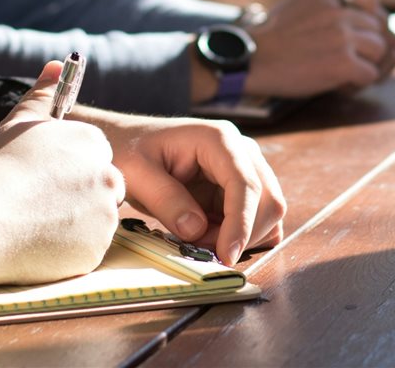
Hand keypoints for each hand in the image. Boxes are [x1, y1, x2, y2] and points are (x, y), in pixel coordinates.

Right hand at [0, 62, 124, 284]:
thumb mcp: (17, 123)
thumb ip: (43, 95)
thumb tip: (56, 65)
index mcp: (92, 143)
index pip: (93, 156)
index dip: (66, 169)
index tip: (42, 179)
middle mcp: (107, 176)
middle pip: (101, 188)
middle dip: (76, 196)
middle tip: (37, 204)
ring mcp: (104, 216)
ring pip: (95, 220)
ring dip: (72, 224)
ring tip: (32, 223)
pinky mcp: (95, 251)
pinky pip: (86, 250)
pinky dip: (67, 250)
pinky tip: (36, 244)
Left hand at [79, 111, 286, 265]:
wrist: (126, 142)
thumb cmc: (129, 150)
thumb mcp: (136, 174)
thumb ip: (166, 200)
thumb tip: (197, 230)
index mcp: (218, 139)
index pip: (245, 184)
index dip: (241, 223)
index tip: (226, 256)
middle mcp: (241, 150)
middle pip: (268, 199)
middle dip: (242, 234)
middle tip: (202, 250)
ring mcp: (244, 168)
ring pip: (267, 212)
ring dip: (241, 237)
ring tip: (199, 239)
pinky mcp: (239, 188)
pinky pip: (257, 218)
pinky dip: (241, 236)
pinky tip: (211, 237)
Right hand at [246, 0, 394, 96]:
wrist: (250, 60)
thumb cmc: (272, 38)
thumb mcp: (298, 4)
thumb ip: (327, 2)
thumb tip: (361, 16)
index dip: (369, 10)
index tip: (356, 26)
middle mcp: (338, 11)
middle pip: (377, 26)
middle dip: (367, 44)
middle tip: (347, 58)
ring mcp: (342, 36)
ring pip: (380, 50)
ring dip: (366, 64)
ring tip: (343, 72)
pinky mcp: (343, 63)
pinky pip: (370, 74)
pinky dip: (357, 83)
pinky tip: (338, 84)